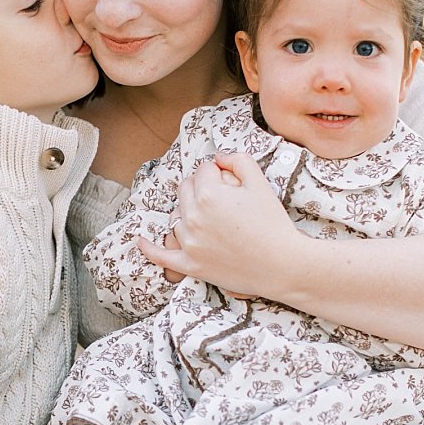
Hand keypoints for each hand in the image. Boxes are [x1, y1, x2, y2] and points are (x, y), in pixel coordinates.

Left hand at [137, 153, 301, 298]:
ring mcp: (189, 242)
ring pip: (177, 216)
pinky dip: (150, 249)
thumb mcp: (260, 182)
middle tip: (222, 197)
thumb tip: (219, 159)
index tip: (231, 181)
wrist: (283, 265)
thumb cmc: (273, 224)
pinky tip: (140, 241)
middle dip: (200, 187)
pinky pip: (162, 256)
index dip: (219, 172)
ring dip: (188, 211)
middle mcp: (193, 216)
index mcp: (208, 193)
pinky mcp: (191, 265)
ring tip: (211, 218)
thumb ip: (238, 160)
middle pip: (186, 189)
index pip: (203, 170)